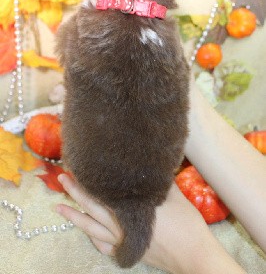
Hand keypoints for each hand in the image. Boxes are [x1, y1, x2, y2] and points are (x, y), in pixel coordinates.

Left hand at [56, 174, 226, 273]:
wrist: (193, 255)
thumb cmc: (186, 223)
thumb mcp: (173, 194)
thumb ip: (158, 180)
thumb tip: (151, 164)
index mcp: (131, 208)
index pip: (103, 192)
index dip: (87, 181)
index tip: (76, 169)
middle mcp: (122, 225)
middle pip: (92, 207)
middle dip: (75, 192)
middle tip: (61, 179)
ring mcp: (123, 240)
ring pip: (92, 228)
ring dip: (74, 217)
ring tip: (58, 208)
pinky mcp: (129, 251)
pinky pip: (105, 247)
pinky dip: (93, 239)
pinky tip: (87, 234)